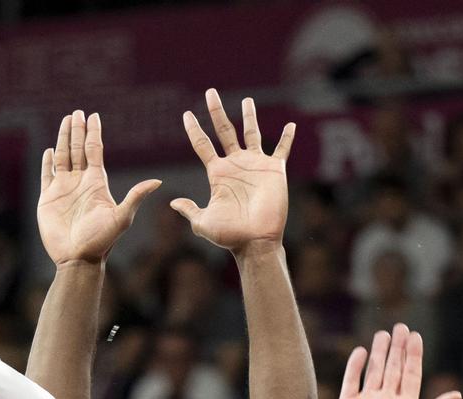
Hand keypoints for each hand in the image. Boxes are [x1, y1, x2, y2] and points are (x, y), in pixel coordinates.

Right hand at [36, 109, 160, 266]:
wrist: (78, 258)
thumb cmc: (101, 241)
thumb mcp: (122, 217)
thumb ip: (136, 197)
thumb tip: (158, 181)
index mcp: (96, 183)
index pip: (94, 151)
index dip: (94, 133)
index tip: (94, 116)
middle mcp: (80, 183)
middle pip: (78, 149)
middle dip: (78, 130)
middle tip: (77, 112)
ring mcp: (63, 190)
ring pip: (63, 157)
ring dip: (64, 139)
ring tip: (65, 122)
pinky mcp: (48, 199)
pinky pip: (46, 175)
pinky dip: (47, 162)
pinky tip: (49, 150)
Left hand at [173, 89, 296, 254]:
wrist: (255, 241)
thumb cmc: (229, 235)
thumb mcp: (203, 222)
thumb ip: (189, 210)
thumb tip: (172, 203)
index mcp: (217, 173)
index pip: (202, 145)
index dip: (194, 129)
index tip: (186, 114)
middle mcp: (235, 165)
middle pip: (224, 131)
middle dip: (217, 111)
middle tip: (210, 92)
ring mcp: (255, 165)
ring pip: (252, 133)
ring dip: (249, 116)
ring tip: (246, 100)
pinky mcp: (274, 170)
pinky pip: (282, 150)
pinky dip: (287, 138)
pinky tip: (291, 125)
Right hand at [328, 325, 460, 398]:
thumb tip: (457, 394)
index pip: (410, 374)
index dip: (413, 354)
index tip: (415, 335)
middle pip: (393, 368)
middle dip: (397, 347)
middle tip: (400, 326)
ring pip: (374, 371)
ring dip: (379, 353)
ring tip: (382, 334)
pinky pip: (352, 382)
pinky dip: (356, 366)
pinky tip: (361, 352)